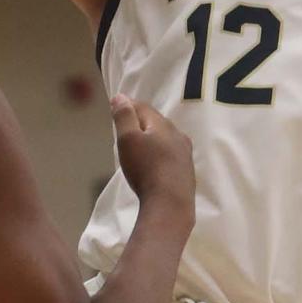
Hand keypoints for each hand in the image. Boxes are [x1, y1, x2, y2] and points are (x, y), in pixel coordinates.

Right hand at [112, 96, 195, 222]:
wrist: (170, 206)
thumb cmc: (146, 169)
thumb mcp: (128, 139)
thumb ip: (124, 116)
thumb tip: (121, 96)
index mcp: (164, 125)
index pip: (143, 107)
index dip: (127, 105)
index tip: (115, 107)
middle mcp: (178, 136)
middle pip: (156, 123)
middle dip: (139, 122)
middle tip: (124, 128)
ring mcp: (185, 156)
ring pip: (165, 140)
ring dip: (151, 140)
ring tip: (137, 148)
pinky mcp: (186, 174)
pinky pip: (169, 157)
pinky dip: (158, 156)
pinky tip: (153, 166)